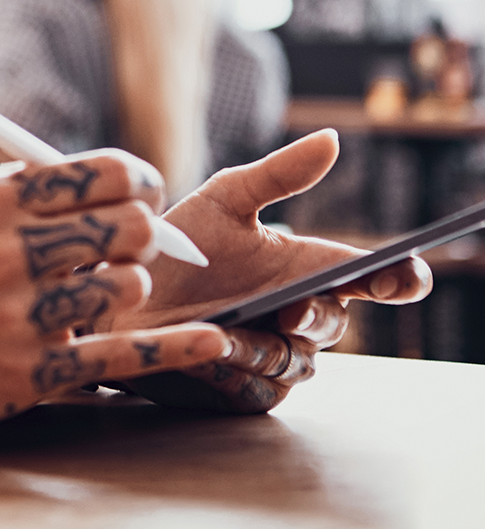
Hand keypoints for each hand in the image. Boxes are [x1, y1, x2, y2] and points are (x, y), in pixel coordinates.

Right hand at [0, 151, 227, 437]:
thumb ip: (15, 180)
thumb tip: (92, 173)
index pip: (99, 173)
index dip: (136, 178)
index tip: (141, 189)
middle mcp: (10, 254)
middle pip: (128, 226)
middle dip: (141, 229)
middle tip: (130, 240)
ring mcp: (23, 317)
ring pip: (129, 285)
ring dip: (128, 286)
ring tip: (100, 291)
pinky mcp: (33, 374)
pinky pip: (124, 356)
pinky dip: (177, 349)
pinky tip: (214, 342)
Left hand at [117, 130, 430, 413]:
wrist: (122, 289)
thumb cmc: (178, 245)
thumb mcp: (224, 200)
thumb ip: (279, 174)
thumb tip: (332, 138)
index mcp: (305, 268)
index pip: (371, 278)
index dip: (400, 279)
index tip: (406, 274)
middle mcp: (299, 315)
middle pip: (334, 323)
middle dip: (317, 314)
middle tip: (294, 304)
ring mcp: (276, 356)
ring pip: (299, 362)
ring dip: (266, 345)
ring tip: (228, 330)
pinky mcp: (247, 389)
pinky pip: (262, 390)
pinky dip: (239, 370)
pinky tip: (211, 350)